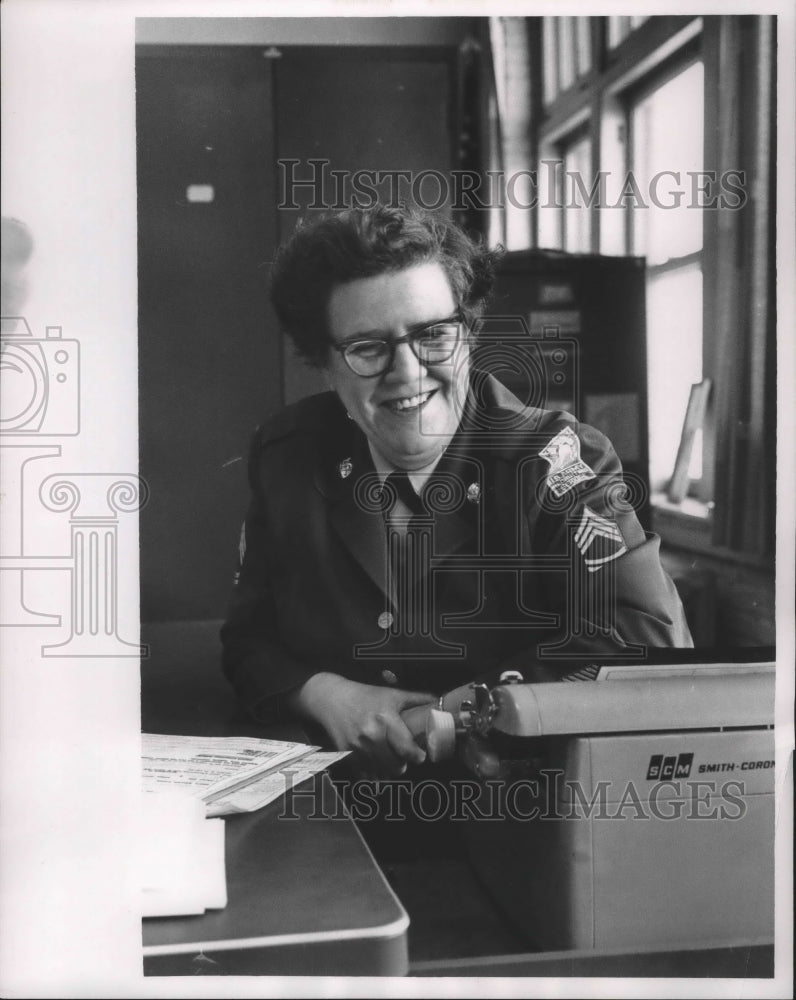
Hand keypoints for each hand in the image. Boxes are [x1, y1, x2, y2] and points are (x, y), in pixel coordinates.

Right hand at [286, 673, 435, 775]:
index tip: (420, 756)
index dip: (417, 757)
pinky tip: (377, 766)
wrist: (332, 699)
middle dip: (403, 765)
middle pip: (395, 766)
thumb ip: (416, 698)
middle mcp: (371, 735)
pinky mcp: (347, 754)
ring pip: (381, 773)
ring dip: (389, 771)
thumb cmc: (365, 695)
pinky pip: (365, 774)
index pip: (406, 748)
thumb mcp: (391, 693)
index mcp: (385, 718)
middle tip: (405, 759)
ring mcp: (357, 747)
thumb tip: (437, 701)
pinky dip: (373, 774)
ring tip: (392, 762)